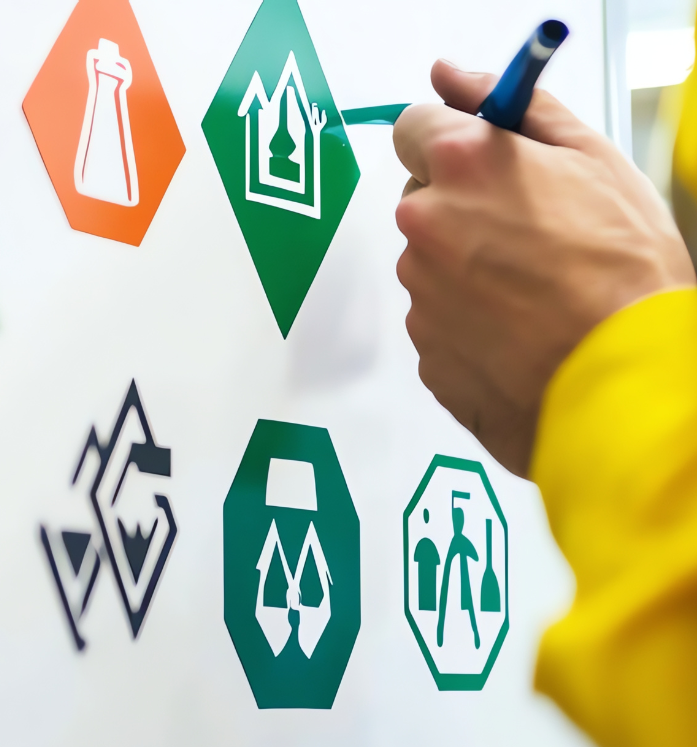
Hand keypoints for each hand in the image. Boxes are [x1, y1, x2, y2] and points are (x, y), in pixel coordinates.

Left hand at [394, 61, 694, 475]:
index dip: (446, 142)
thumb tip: (449, 76)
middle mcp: (424, 230)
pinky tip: (516, 330)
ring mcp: (420, 296)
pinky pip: (438, 320)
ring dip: (465, 269)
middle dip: (460, 208)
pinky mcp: (425, 351)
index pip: (412, 128)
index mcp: (460, 168)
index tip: (473, 158)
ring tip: (531, 292)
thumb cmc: (621, 273)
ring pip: (430, 265)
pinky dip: (466, 321)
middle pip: (421, 202)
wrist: (620, 383)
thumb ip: (511, 108)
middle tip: (527, 235)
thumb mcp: (592, 160)